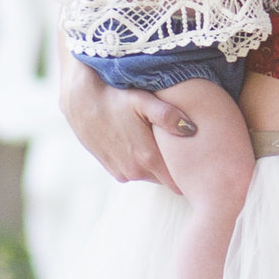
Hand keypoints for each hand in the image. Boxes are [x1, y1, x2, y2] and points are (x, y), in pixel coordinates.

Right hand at [59, 60, 181, 185]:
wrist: (81, 101)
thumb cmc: (116, 96)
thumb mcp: (143, 101)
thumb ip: (168, 116)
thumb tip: (192, 129)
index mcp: (147, 158)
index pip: (178, 181)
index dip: (188, 172)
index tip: (197, 161)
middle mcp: (135, 171)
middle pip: (166, 178)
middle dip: (174, 167)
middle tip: (183, 147)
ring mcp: (122, 173)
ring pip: (151, 175)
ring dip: (156, 164)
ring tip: (160, 142)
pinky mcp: (112, 170)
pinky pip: (135, 171)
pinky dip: (141, 162)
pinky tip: (141, 141)